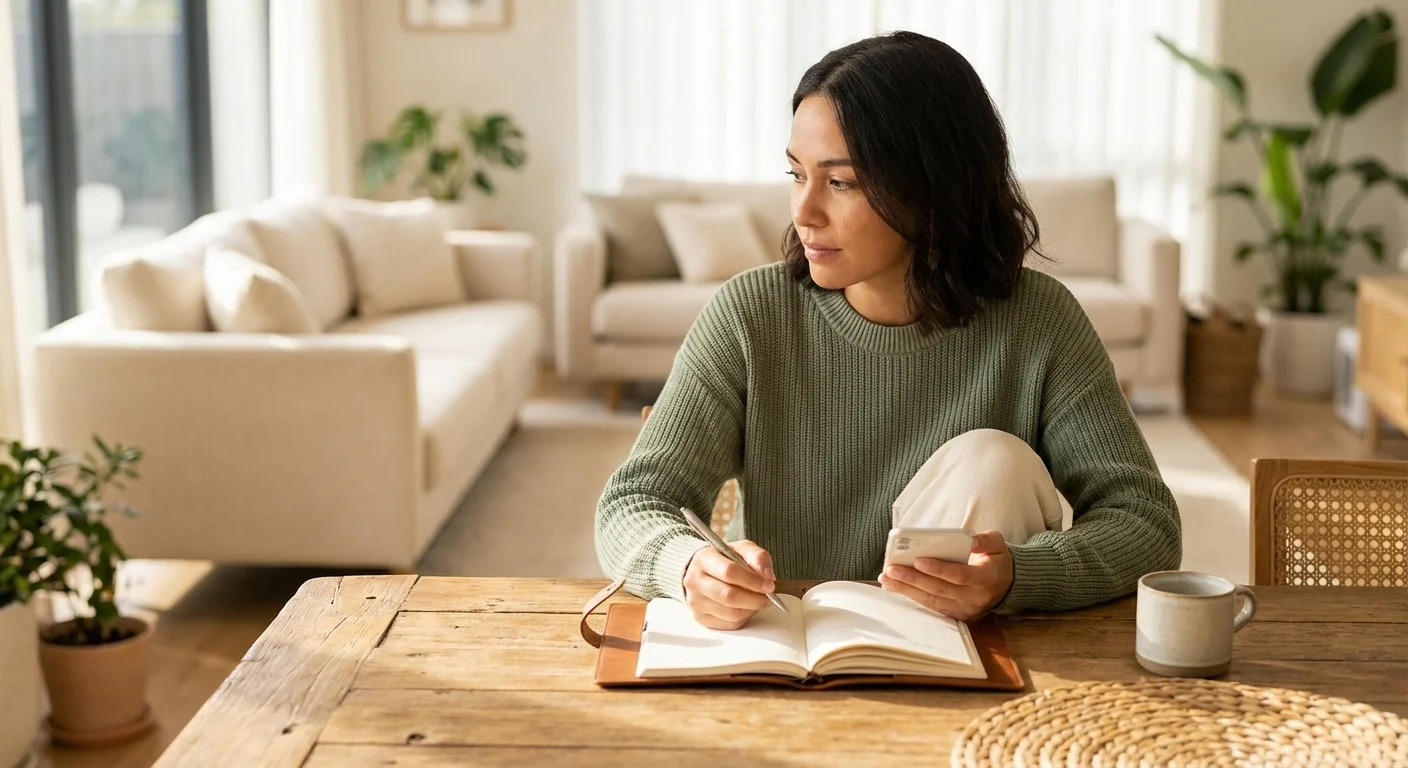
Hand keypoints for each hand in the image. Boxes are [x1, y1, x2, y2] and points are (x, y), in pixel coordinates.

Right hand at [682, 539, 775, 629]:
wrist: (703, 571)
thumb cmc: (725, 560)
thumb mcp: (742, 549)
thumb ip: (758, 557)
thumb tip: (768, 576)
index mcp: (704, 559)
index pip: (729, 572)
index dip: (753, 581)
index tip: (769, 585)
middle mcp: (694, 581)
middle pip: (728, 596)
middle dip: (754, 599)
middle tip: (767, 597)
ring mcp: (695, 601)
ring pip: (731, 613)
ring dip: (751, 609)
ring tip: (758, 601)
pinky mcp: (700, 618)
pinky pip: (729, 625)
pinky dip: (744, 618)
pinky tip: (747, 608)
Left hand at [878, 530, 1013, 620]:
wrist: (1007, 584)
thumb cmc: (997, 559)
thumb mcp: (998, 544)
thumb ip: (984, 540)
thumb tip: (969, 539)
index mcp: (985, 579)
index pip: (959, 575)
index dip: (938, 569)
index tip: (918, 561)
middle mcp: (974, 598)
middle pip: (940, 590)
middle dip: (913, 580)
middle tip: (891, 570)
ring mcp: (965, 609)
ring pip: (932, 600)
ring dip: (907, 590)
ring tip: (887, 579)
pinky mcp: (956, 615)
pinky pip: (932, 607)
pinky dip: (913, 597)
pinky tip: (896, 588)